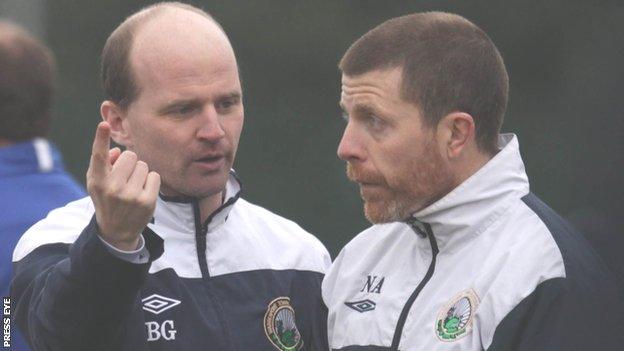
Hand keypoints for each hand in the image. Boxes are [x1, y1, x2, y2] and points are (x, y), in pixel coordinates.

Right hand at [86, 122, 160, 250]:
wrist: (117, 230)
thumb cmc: (107, 198)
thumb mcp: (97, 183)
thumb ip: (104, 163)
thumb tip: (118, 152)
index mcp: (98, 181)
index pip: (99, 156)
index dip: (100, 138)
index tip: (103, 124)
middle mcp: (113, 188)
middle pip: (131, 156)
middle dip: (129, 164)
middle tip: (125, 178)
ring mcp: (131, 195)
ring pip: (144, 165)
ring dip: (140, 173)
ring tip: (133, 187)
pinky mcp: (147, 201)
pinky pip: (154, 176)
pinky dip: (150, 182)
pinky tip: (143, 192)